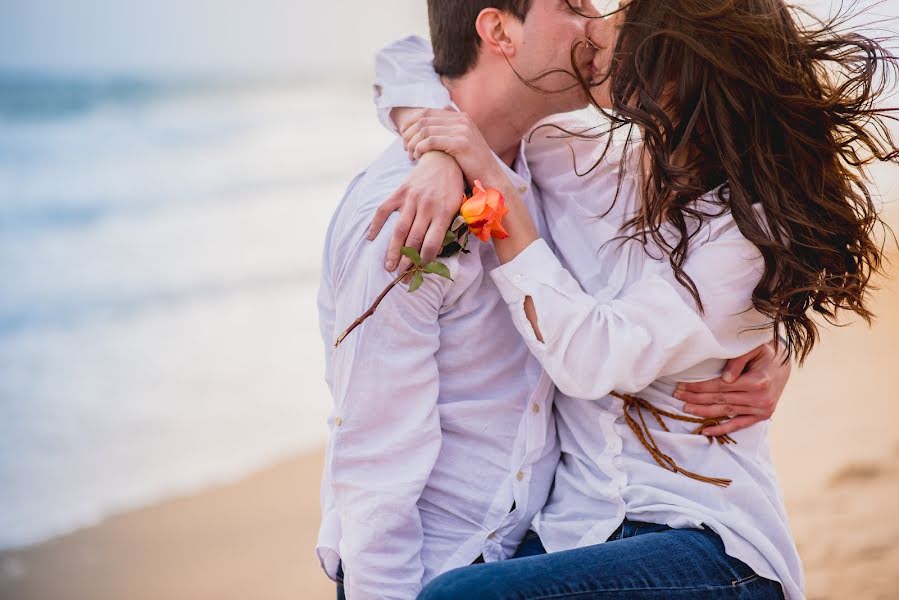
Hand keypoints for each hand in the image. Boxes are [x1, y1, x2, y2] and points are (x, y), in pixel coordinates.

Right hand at [368, 151, 464, 272]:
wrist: (443, 159)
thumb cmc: (453, 187)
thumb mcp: (459, 206)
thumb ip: (450, 226)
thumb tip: (438, 251)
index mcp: (444, 212)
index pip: (432, 243)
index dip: (425, 260)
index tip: (420, 270)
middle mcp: (426, 207)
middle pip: (413, 240)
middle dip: (407, 261)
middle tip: (401, 276)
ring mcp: (411, 199)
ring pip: (399, 230)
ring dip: (393, 251)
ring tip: (388, 266)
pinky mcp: (400, 192)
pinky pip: (384, 210)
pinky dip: (376, 224)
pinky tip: (371, 237)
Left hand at [402, 110, 505, 188]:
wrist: (490, 178)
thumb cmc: (472, 165)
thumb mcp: (462, 142)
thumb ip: (450, 129)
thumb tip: (435, 116)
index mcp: (461, 117)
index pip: (428, 112)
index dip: (411, 122)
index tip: (403, 134)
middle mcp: (462, 120)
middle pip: (424, 119)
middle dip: (409, 133)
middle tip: (404, 147)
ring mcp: (463, 130)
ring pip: (425, 130)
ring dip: (413, 142)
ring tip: (410, 155)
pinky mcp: (461, 143)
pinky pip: (431, 141)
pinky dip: (420, 148)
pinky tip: (417, 157)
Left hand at [673, 342, 791, 436]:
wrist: (784, 363)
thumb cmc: (765, 352)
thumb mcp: (753, 348)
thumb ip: (738, 361)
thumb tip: (725, 378)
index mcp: (758, 381)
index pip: (720, 386)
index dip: (699, 386)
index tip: (682, 385)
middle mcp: (760, 399)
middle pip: (720, 399)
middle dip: (696, 397)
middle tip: (677, 395)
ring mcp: (762, 410)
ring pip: (725, 412)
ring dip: (703, 411)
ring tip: (685, 407)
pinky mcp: (762, 416)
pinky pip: (739, 425)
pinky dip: (722, 429)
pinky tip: (706, 431)